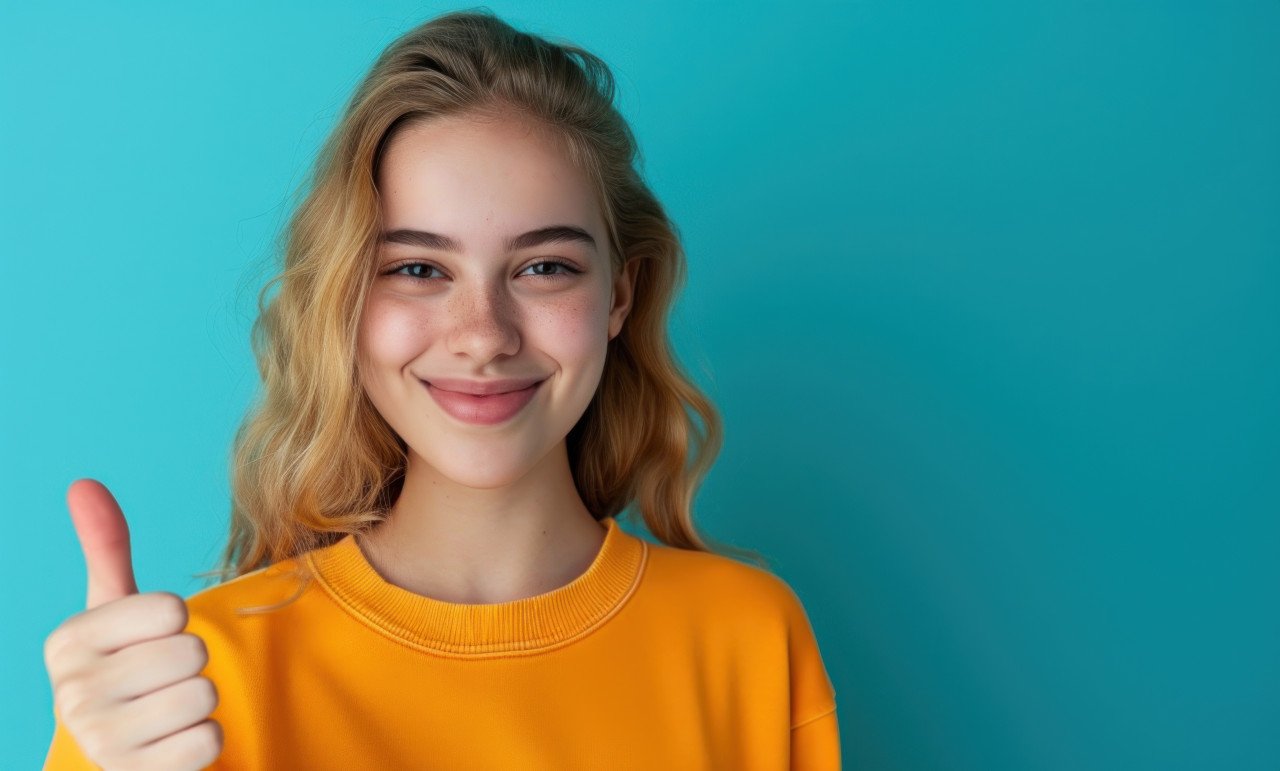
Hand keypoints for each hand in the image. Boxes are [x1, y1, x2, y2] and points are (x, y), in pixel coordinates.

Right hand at [43, 479, 221, 769]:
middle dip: (192, 662)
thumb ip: (106, 548)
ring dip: (199, 702)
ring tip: (168, 710)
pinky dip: (204, 739)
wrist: (122, 751)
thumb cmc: (126, 666)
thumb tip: (83, 483)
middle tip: (165, 679)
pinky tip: (175, 742)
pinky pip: (208, 739)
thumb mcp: (113, 609)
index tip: (152, 638)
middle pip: (190, 653)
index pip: (169, 610)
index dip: (176, 621)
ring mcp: (100, 741)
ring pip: (201, 695)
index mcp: (68, 642)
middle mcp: (72, 693)